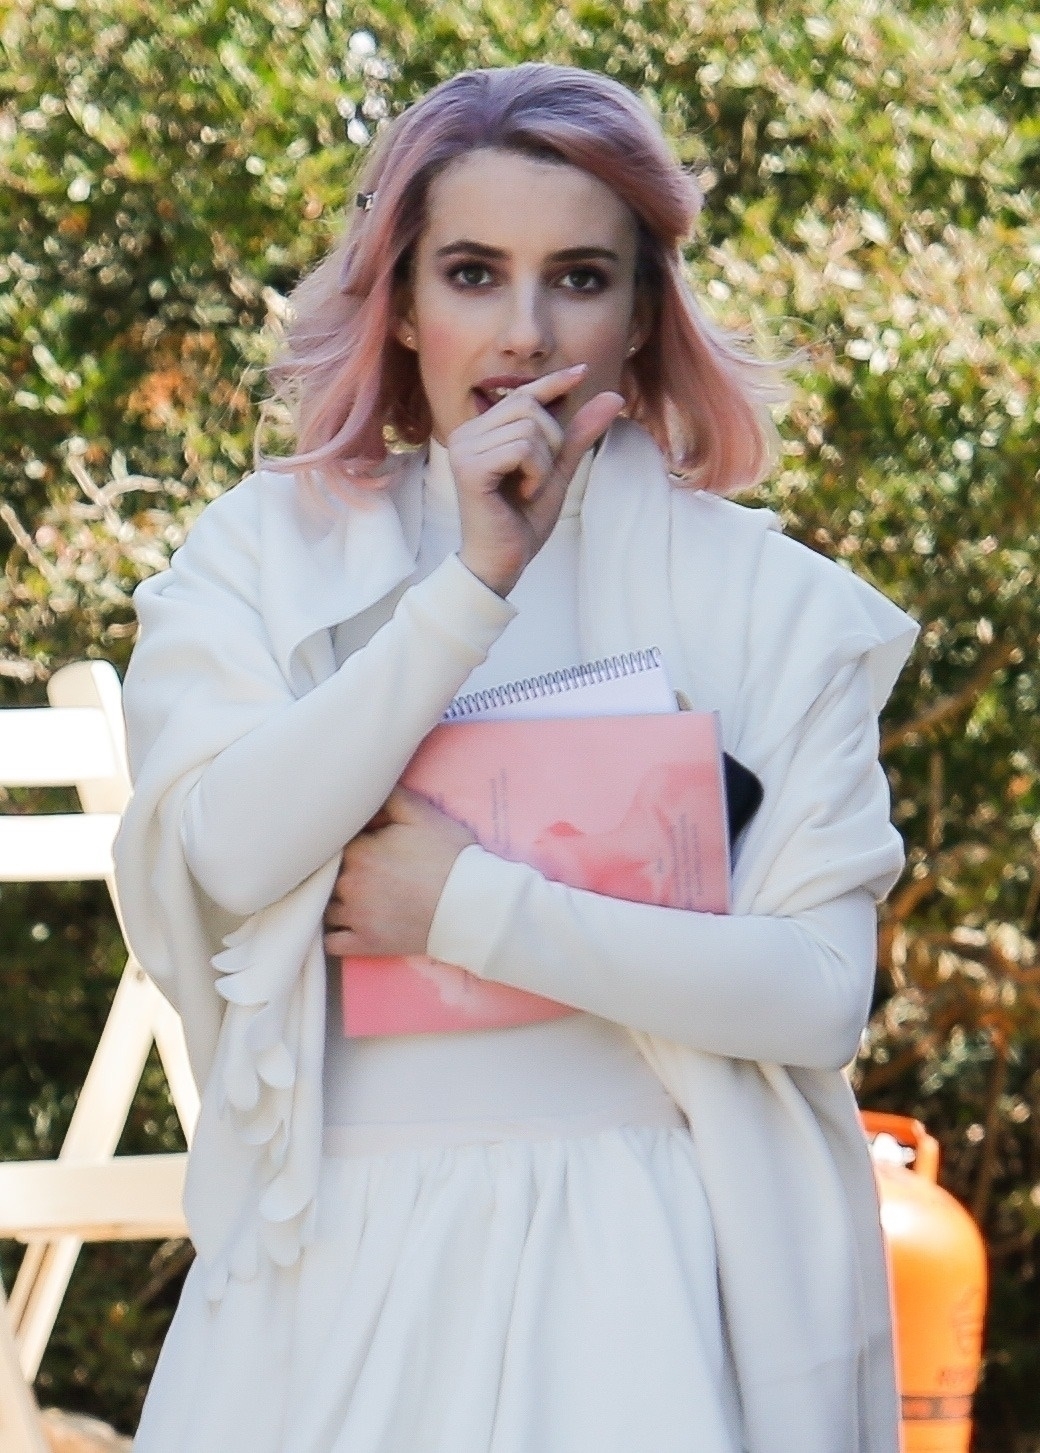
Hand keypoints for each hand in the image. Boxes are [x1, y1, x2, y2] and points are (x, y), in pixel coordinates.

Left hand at [323, 786, 476, 957]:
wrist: (470, 905)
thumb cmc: (449, 857)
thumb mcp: (422, 814)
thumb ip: (389, 796)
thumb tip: (367, 789)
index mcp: (358, 851)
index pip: (337, 841)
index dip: (351, 840)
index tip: (366, 842)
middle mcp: (348, 884)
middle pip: (329, 873)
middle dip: (342, 869)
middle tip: (365, 869)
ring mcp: (354, 917)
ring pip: (326, 906)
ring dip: (334, 900)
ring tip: (353, 896)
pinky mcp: (364, 944)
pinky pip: (331, 942)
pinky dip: (332, 934)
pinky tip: (343, 925)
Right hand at [449, 366, 623, 596]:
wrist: (504, 560)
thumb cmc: (524, 518)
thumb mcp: (558, 468)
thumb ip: (579, 433)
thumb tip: (613, 396)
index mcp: (481, 430)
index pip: (521, 394)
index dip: (552, 382)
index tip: (581, 372)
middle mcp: (466, 433)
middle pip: (528, 405)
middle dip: (551, 439)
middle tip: (540, 476)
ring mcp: (464, 449)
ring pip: (529, 427)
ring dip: (544, 462)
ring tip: (530, 488)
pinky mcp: (469, 468)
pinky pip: (522, 448)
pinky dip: (536, 472)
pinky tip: (525, 493)